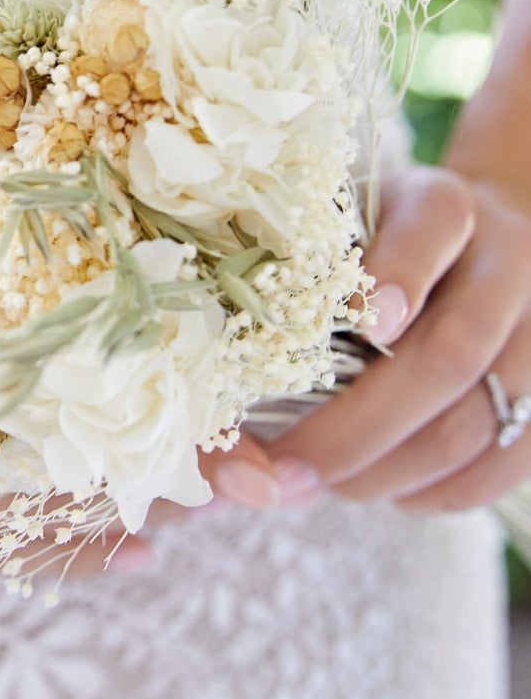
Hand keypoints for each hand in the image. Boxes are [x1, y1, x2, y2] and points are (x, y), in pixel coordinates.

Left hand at [244, 164, 530, 511]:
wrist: (475, 243)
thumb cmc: (367, 246)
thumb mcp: (331, 230)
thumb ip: (282, 279)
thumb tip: (198, 395)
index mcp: (441, 204)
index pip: (434, 225)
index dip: (400, 274)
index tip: (359, 323)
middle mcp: (504, 260)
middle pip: (450, 353)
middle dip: (354, 429)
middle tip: (279, 473)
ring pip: (474, 422)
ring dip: (385, 473)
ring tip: (315, 486)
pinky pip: (501, 464)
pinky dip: (433, 493)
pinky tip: (381, 487)